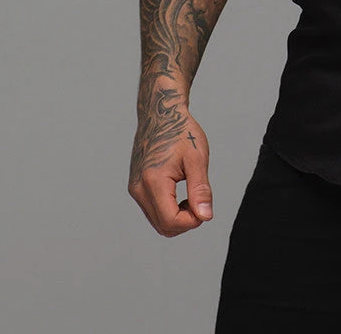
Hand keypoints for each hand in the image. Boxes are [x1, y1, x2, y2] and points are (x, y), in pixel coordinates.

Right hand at [128, 111, 213, 236]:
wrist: (161, 114)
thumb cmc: (181, 132)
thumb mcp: (197, 158)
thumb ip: (200, 189)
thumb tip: (205, 217)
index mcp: (153, 181)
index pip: (170, 221)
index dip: (192, 221)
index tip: (205, 207)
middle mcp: (138, 188)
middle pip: (163, 226)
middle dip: (186, 222)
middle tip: (201, 201)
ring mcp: (135, 189)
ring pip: (157, 221)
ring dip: (177, 217)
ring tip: (192, 195)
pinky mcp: (136, 187)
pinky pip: (152, 211)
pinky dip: (168, 210)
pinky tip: (181, 194)